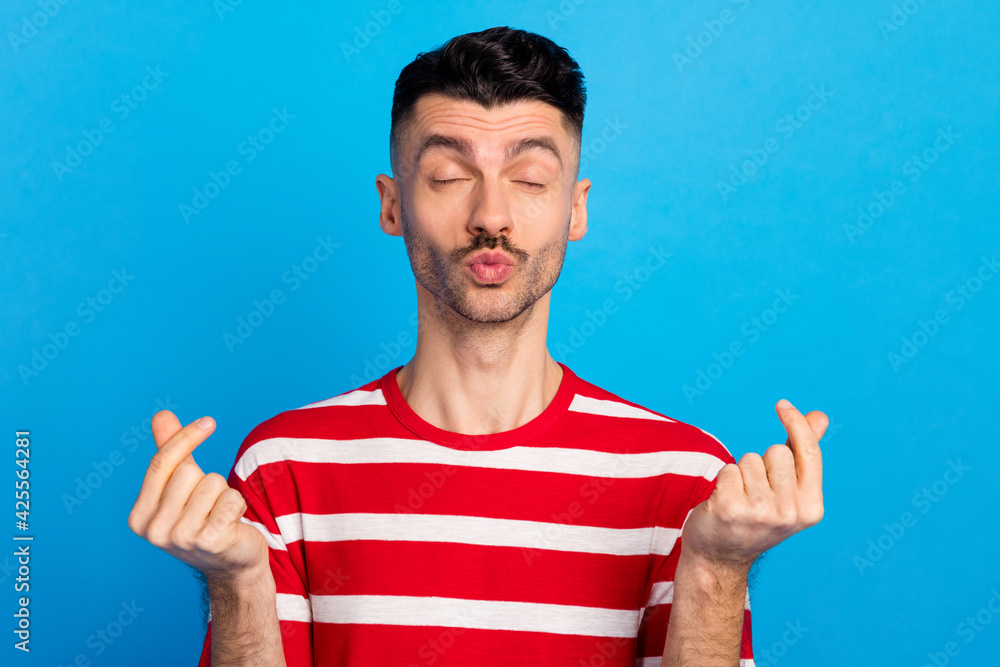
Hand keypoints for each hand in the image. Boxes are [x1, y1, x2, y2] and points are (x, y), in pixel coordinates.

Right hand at [127, 411, 267, 581]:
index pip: (161, 463)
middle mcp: (154, 530)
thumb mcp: (183, 487)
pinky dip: (238, 504)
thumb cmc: (205, 519)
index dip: (185, 437)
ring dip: (224, 494)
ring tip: (220, 516)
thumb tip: (161, 415)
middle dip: (207, 480)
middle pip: (189, 471)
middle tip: (209, 506)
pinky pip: (231, 498)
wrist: (232, 564)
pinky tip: (232, 523)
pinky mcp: (210, 541)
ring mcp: (181, 538)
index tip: (209, 421)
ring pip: (212, 483)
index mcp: (139, 516)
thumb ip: (172, 453)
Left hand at [679, 399, 826, 569]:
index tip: (782, 404)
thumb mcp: (787, 491)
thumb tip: (820, 416)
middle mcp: (790, 513)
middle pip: (776, 451)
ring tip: (740, 498)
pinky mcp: (731, 509)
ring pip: (750, 459)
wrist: (720, 557)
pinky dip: (723, 480)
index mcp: (812, 509)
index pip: (809, 453)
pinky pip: (727, 469)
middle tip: (755, 490)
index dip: (797, 424)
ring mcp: (760, 513)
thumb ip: (802, 453)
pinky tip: (723, 502)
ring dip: (741, 472)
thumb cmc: (755, 517)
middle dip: (763, 461)